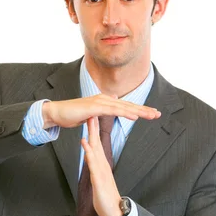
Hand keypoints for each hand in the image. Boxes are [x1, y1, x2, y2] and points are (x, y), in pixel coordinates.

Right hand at [43, 94, 160, 128]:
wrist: (57, 113)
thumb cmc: (72, 115)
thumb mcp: (90, 114)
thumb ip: (101, 111)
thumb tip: (110, 108)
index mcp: (105, 101)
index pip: (125, 106)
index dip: (139, 110)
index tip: (151, 114)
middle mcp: (104, 99)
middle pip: (128, 105)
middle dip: (144, 110)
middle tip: (158, 114)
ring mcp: (99, 102)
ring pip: (123, 107)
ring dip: (138, 111)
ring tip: (151, 115)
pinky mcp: (94, 107)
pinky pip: (112, 111)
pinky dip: (125, 113)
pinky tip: (135, 116)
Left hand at [81, 112, 122, 215]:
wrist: (114, 212)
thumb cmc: (105, 196)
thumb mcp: (99, 178)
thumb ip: (96, 167)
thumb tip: (92, 156)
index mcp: (102, 164)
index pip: (97, 143)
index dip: (94, 129)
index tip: (92, 115)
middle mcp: (102, 165)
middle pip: (97, 142)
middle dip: (94, 126)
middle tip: (92, 111)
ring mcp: (101, 172)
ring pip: (96, 150)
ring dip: (92, 135)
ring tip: (90, 122)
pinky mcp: (99, 180)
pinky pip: (93, 165)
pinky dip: (90, 154)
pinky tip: (86, 146)